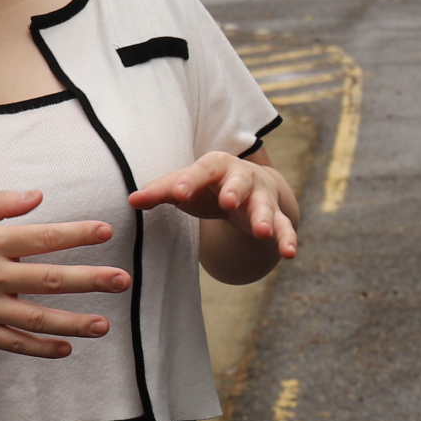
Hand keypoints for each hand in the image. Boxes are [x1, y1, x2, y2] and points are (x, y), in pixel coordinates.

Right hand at [0, 188, 128, 357]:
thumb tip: (38, 195)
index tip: (106, 231)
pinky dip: (41, 348)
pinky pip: (14, 343)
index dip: (75, 234)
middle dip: (89, 280)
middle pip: (48, 279)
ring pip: (36, 318)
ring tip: (105, 325)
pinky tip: (67, 348)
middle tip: (122, 280)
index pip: (40, 237)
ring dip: (74, 322)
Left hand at [130, 149, 300, 260]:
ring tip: (261, 232)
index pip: (201, 171)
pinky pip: (283, 227)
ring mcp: (261, 196)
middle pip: (240, 181)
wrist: (246, 188)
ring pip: (264, 206)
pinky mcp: (276, 215)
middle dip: (235, 190)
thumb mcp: (185, 187)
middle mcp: (242, 177)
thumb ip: (161, 192)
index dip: (190, 181)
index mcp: (216, 166)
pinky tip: (289, 254)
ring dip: (263, 218)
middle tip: (229, 200)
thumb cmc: (206, 187)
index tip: (177, 193)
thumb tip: (130, 200)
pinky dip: (287, 239)